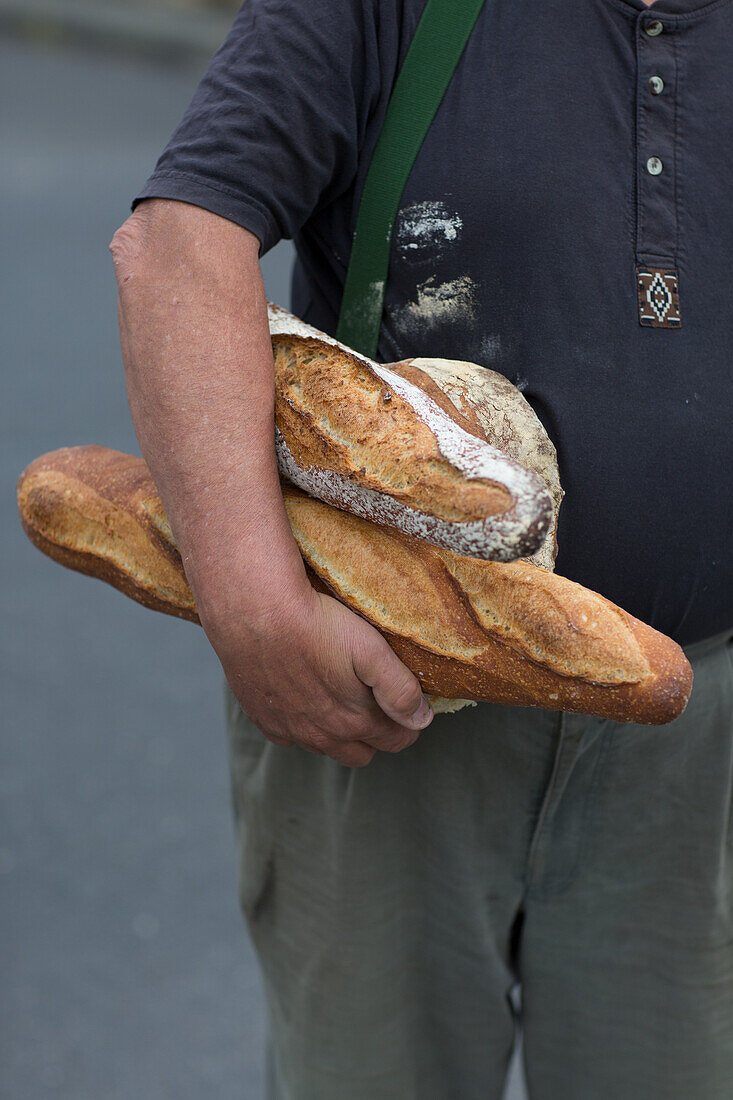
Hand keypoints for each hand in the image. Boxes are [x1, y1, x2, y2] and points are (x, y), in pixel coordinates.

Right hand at [204, 586, 432, 766]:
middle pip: (361, 752)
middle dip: (375, 734)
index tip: (407, 703)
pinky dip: (301, 723)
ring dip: (337, 730)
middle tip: (376, 701)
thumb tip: (420, 719)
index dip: (407, 723)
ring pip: (324, 747)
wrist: (253, 610)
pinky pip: (289, 736)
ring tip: (338, 694)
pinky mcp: (261, 718)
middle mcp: (321, 736)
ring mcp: (288, 730)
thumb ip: (400, 689)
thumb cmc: (316, 623)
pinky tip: (301, 693)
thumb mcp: (372, 650)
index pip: (395, 740)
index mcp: (353, 722)